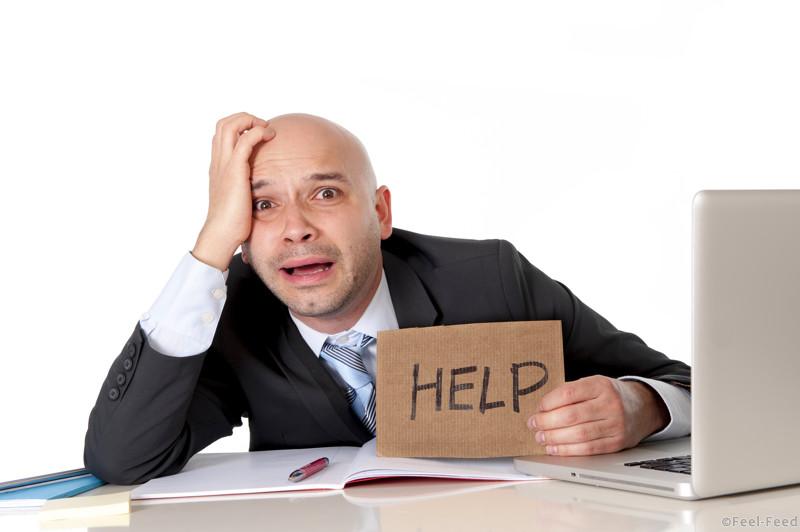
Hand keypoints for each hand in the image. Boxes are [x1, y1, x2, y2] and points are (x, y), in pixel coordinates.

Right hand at [192, 112, 275, 270]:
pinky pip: (245, 140)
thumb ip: (244, 189)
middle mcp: (218, 162)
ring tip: (266, 129)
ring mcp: (224, 164)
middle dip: (244, 118)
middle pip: (223, 124)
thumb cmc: (232, 223)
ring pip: (230, 126)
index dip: (239, 127)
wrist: (221, 234)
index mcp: (218, 167)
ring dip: (250, 120)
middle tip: (262, 127)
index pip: (222, 135)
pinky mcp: (235, 170)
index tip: (257, 134)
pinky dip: (257, 131)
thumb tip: (258, 191)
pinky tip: (270, 136)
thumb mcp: (238, 199)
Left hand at [526, 375, 668, 455]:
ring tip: (541, 438)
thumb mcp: (593, 384)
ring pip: (579, 434)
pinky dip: (568, 450)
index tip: (538, 409)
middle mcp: (610, 404)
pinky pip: (589, 449)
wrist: (643, 407)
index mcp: (600, 385)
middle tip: (534, 425)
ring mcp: (615, 424)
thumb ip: (571, 392)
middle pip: (571, 416)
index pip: (568, 393)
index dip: (549, 403)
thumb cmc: (610, 395)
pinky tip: (555, 449)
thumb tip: (542, 408)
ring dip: (555, 438)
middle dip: (547, 422)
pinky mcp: (617, 442)